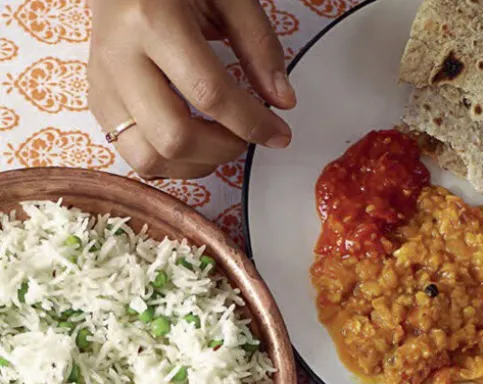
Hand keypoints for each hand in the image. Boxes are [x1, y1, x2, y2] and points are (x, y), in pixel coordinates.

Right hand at [88, 0, 295, 178]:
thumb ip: (258, 44)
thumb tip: (283, 100)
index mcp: (151, 18)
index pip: (209, 93)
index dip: (252, 123)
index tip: (279, 134)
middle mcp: (119, 54)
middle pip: (173, 136)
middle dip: (221, 150)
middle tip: (244, 137)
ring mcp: (103, 80)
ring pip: (147, 158)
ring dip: (194, 165)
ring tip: (218, 143)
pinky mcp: (97, 98)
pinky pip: (131, 153)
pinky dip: (168, 160)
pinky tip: (191, 143)